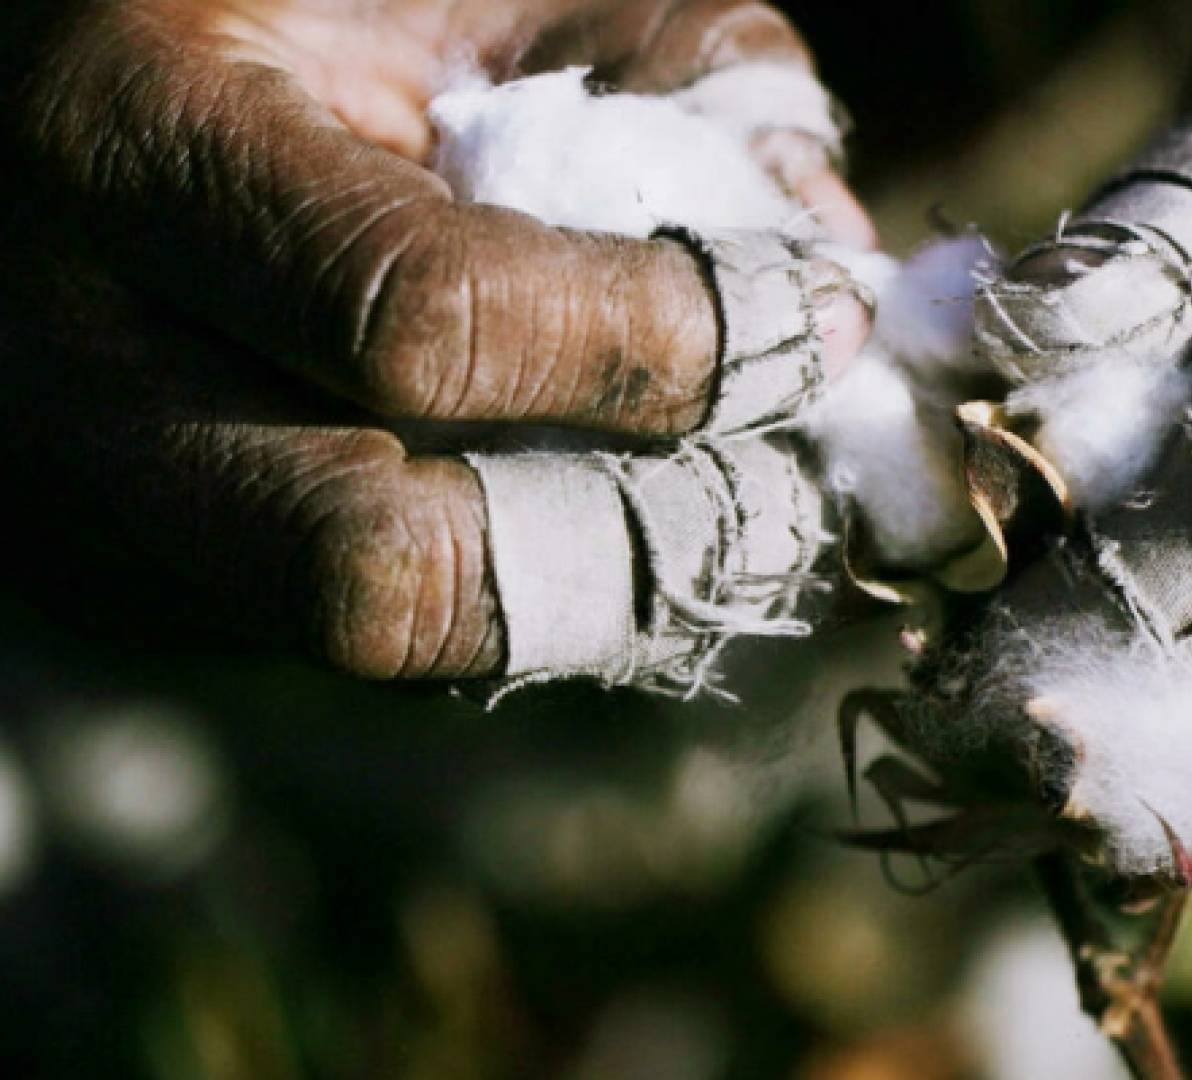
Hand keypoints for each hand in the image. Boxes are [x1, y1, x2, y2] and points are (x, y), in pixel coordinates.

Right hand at [0, 0, 873, 677]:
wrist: (79, 131)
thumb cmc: (286, 16)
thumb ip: (657, 71)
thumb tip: (828, 245)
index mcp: (138, 152)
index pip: (419, 319)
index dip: (654, 343)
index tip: (808, 318)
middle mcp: (91, 386)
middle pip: (384, 574)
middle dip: (638, 539)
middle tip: (783, 474)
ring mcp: (114, 528)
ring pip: (403, 644)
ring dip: (616, 591)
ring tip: (730, 493)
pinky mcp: (162, 600)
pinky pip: (394, 644)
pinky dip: (544, 592)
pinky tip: (615, 502)